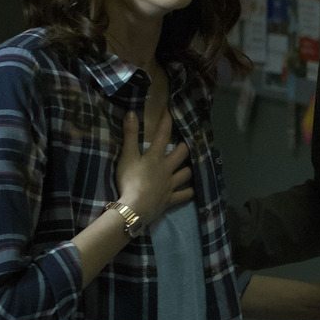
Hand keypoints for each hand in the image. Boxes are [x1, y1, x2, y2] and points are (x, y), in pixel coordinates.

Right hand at [116, 109, 192, 227]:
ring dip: (189, 168)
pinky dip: (189, 191)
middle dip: (186, 145)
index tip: (171, 111)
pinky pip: (184, 194)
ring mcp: (171, 184)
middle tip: (188, 140)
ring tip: (192, 164)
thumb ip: (129, 135)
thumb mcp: (127, 156)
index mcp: (156, 157)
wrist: (135, 207)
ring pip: (187, 173)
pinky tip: (192, 189)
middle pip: (182, 153)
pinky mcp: (171, 199)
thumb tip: (132, 113)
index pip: (163, 135)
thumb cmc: (129, 180)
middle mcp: (167, 168)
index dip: (167, 122)